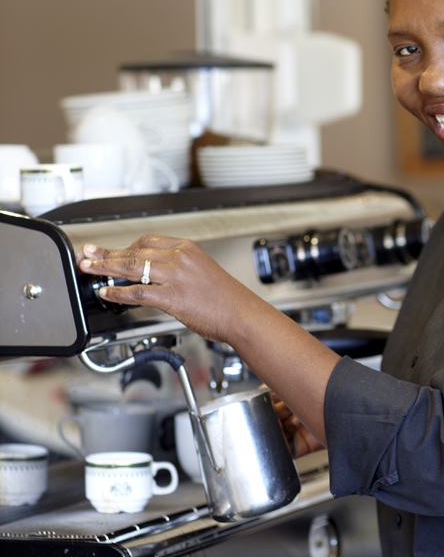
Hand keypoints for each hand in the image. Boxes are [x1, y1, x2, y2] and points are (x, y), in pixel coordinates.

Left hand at [75, 235, 340, 447]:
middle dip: (106, 252)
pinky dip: (117, 291)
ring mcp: (176, 276)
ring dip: (104, 268)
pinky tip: (106, 292)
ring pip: (131, 267)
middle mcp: (180, 257)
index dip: (124, 246)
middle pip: (134, 250)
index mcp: (188, 248)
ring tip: (88, 268)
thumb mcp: (203, 274)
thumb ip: (178, 271)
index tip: (110, 249)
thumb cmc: (227, 300)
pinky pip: (137, 290)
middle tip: (87, 253)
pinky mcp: (173, 295)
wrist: (243, 315)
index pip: (147, 241)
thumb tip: (152, 278)